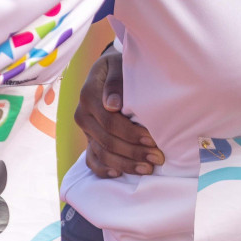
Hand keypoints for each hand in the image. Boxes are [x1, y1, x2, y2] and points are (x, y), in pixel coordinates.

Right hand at [74, 50, 162, 177]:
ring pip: (101, 153)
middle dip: (134, 152)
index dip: (131, 133)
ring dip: (124, 164)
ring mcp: (85, 129)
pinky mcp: (89, 139)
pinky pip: (91, 160)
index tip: (153, 139)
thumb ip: (116, 82)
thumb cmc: (120, 67)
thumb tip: (113, 104)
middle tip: (157, 158)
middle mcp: (83, 114)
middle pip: (106, 141)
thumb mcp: (119, 66)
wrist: (109, 70)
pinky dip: (104, 170)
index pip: (110, 121)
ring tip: (147, 169)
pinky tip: (120, 174)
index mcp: (89, 95)